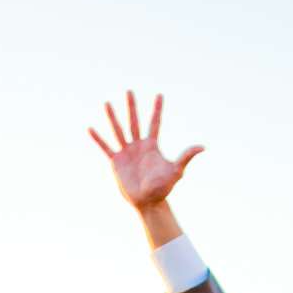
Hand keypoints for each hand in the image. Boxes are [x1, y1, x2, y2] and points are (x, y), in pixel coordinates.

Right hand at [88, 90, 203, 209]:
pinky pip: (105, 147)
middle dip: (132, 106)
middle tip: (130, 91)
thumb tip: (203, 147)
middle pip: (134, 121)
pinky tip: (90, 128)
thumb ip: (186, 157)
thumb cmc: (163, 188)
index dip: (157, 109)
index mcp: (152, 145)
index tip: (160, 95)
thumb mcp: (176, 171)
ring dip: (113, 117)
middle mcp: (138, 146)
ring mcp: (126, 152)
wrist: (148, 202)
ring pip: (119, 130)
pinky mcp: (116, 161)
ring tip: (107, 103)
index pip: (155, 123)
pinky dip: (98, 139)